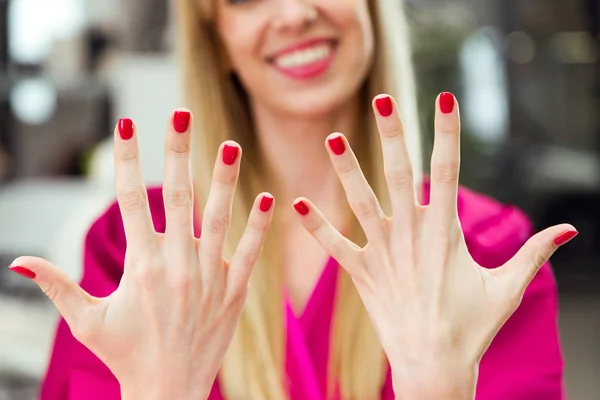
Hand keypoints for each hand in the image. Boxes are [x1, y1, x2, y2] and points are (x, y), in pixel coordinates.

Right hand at [9, 111, 273, 399]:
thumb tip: (17, 262)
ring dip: (225, 180)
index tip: (128, 126)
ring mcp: (209, 278)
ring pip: (219, 220)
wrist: (168, 392)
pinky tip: (267, 199)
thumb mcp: (87, 321)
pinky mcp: (233, 293)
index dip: (129, 160)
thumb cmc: (125, 355)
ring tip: (231, 145)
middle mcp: (177, 265)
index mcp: (141, 266)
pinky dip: (258, 227)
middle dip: (178, 152)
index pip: (132, 201)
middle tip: (181, 113)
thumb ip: (57, 285)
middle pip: (178, 198)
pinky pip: (248, 254)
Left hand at [294, 93, 576, 398]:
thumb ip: (534, 253)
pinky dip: (317, 226)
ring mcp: (383, 253)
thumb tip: (571, 229)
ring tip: (332, 137)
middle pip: (399, 174)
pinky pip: (336, 246)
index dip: (447, 132)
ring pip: (361, 202)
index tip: (445, 98)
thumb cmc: (473, 327)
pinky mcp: (362, 274)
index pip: (447, 170)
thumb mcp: (508, 287)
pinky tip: (296, 203)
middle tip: (382, 100)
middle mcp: (411, 235)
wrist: (435, 366)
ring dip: (346, 169)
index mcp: (445, 232)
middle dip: (392, 134)